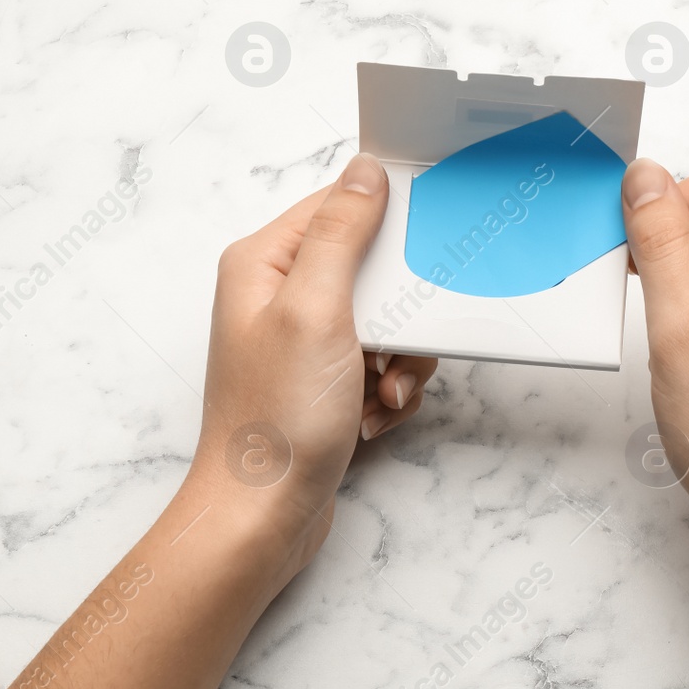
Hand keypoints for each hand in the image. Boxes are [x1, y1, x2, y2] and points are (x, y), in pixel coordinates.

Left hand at [186, 153, 438, 578]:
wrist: (261, 517)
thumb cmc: (277, 419)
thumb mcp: (315, 310)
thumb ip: (341, 233)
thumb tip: (364, 170)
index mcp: (264, 264)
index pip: (339, 208)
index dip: (388, 223)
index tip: (427, 243)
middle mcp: (277, 297)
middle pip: (372, 269)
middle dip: (402, 314)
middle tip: (398, 349)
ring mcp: (300, 343)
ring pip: (385, 322)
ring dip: (400, 361)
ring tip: (384, 395)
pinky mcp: (321, 384)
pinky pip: (379, 366)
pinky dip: (388, 392)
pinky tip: (372, 421)